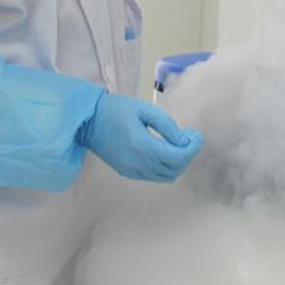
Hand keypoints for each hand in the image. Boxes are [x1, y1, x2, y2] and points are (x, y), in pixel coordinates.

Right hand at [78, 93, 203, 182]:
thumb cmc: (115, 109)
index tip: (196, 136)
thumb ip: (165, 124)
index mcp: (142, 146)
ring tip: (178, 144)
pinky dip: (165, 167)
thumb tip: (183, 139)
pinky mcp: (127, 172)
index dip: (192, 148)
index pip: (177, 157)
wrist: (87, 121)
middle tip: (190, 138)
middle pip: (174, 169)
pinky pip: (153, 175)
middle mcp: (138, 163)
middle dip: (187, 155)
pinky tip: (164, 150)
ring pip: (165, 176)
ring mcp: (132, 170)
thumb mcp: (143, 109)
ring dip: (177, 163)